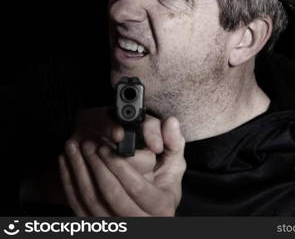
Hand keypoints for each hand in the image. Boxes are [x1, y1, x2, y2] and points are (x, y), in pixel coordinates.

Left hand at [59, 107, 185, 216]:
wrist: (149, 207)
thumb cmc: (162, 181)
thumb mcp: (175, 163)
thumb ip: (174, 141)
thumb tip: (170, 122)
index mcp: (162, 206)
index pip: (139, 188)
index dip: (121, 167)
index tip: (107, 148)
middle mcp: (141, 221)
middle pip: (113, 196)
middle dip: (98, 167)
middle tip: (89, 144)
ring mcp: (119, 227)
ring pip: (92, 203)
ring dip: (79, 172)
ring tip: (75, 147)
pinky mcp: (100, 225)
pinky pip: (78, 208)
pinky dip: (70, 184)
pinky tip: (66, 162)